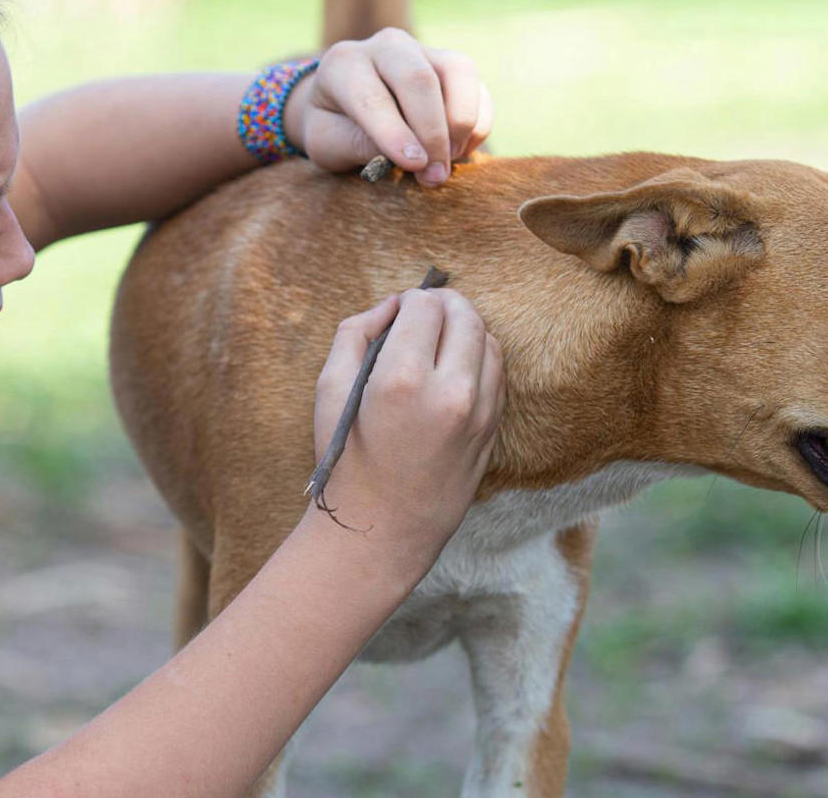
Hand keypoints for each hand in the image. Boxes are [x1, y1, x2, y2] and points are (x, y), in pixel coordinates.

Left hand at [283, 28, 493, 186]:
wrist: (347, 110)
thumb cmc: (333, 129)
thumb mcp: (328, 144)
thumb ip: (357, 146)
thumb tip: (410, 155)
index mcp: (343, 64)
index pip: (371, 96)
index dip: (394, 132)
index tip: (413, 165)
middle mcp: (385, 46)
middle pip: (419, 79)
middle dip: (432, 133)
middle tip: (433, 176)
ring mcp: (423, 51)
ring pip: (458, 73)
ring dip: (460, 124)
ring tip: (445, 163)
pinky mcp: (452, 66)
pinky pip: (478, 89)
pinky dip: (477, 125)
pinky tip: (456, 152)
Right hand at [311, 289, 504, 572]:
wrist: (381, 528)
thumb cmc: (348, 460)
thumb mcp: (329, 390)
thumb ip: (356, 332)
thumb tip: (391, 305)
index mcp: (402, 378)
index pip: (426, 306)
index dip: (411, 298)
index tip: (400, 308)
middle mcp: (450, 391)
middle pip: (465, 315)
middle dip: (444, 304)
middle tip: (423, 311)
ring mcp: (479, 413)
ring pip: (488, 340)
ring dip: (465, 327)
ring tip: (440, 337)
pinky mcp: (492, 430)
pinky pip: (497, 373)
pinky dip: (479, 357)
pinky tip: (454, 366)